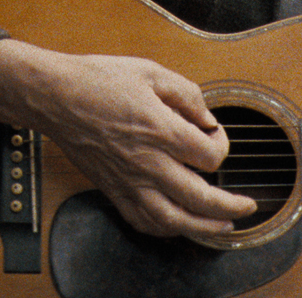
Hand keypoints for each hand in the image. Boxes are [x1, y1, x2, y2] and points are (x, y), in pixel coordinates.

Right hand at [0, 39, 257, 246]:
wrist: (55, 96)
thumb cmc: (100, 80)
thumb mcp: (151, 71)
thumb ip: (188, 94)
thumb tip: (208, 118)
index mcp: (161, 130)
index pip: (209, 156)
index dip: (222, 146)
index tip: (215, 134)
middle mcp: (147, 162)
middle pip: (199, 197)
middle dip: (229, 206)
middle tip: (247, 206)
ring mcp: (127, 181)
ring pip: (171, 219)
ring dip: (202, 228)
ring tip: (221, 227)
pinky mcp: (111, 189)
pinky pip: (140, 220)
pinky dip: (163, 229)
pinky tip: (177, 226)